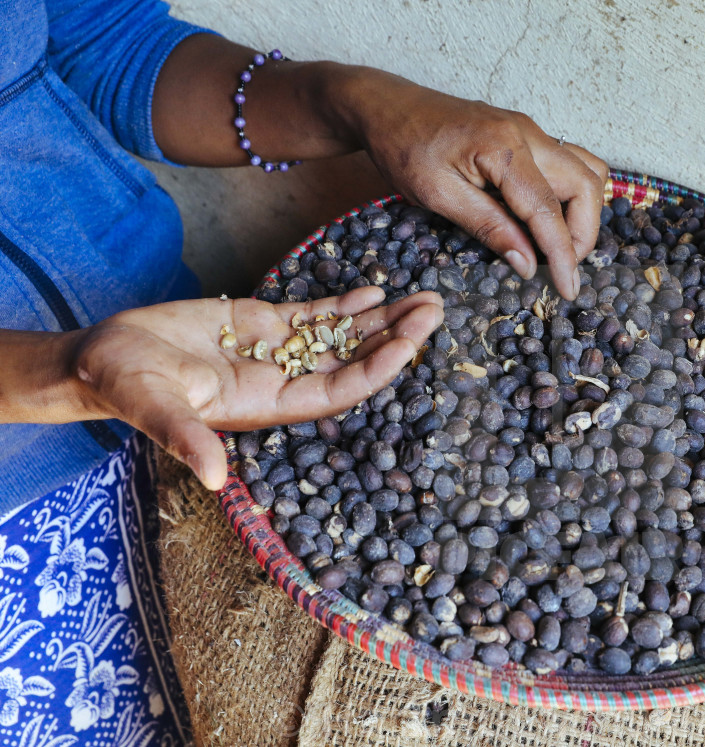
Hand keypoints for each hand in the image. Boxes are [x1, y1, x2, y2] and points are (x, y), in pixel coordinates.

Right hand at [68, 287, 442, 489]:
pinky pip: (314, 315)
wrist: (103, 358)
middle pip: (353, 361)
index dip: (375, 369)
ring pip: (342, 336)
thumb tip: (214, 478)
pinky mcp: (261, 325)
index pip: (337, 390)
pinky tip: (377, 289)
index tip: (409, 343)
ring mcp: (276, 351)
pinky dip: (346, 304)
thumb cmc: (124, 384)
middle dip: (396, 338)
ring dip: (383, 318)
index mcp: (268, 404)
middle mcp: (282, 380)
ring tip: (425, 297)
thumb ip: (184, 439)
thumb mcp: (152, 407)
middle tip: (435, 310)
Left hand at [335, 71, 608, 299]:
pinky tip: (543, 219)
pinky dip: (570, 195)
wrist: (387, 106)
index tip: (567, 290)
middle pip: (586, 185)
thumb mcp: (437, 195)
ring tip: (554, 245)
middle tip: (560, 268)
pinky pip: (569, 164)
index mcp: (504, 148)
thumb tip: (528, 264)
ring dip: (582, 212)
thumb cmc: (402, 147)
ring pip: (586, 171)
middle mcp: (528, 133)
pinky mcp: (526, 135)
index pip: (549, 210)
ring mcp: (530, 130)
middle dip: (582, 234)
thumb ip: (488, 227)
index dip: (564, 255)